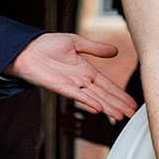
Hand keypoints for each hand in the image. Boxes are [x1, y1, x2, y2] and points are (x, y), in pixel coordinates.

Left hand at [4, 34, 138, 121]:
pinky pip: (78, 96)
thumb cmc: (46, 45)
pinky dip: (89, 102)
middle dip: (119, 104)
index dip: (120, 94)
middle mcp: (81, 80)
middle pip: (104, 95)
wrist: (26, 49)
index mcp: (86, 70)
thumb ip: (95, 48)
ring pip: (95, 98)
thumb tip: (115, 51)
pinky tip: (99, 109)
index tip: (132, 102)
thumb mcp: (75, 42)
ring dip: (108, 108)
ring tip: (121, 117)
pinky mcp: (60, 87)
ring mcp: (72, 85)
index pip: (108, 84)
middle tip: (132, 115)